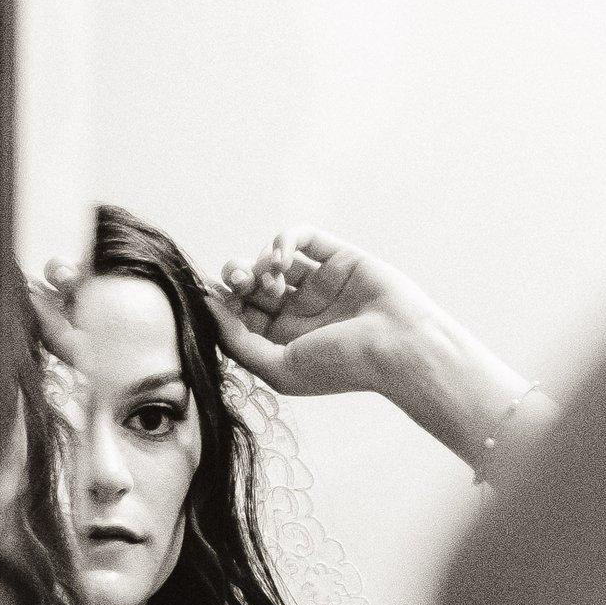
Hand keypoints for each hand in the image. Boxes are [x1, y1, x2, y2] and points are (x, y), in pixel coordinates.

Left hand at [209, 228, 427, 401]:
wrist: (399, 347)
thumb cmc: (344, 367)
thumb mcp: (279, 367)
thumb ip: (237, 341)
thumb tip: (206, 307)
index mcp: (286, 342)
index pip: (242, 315)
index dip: (223, 302)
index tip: (210, 295)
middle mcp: (301, 312)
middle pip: (253, 285)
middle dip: (237, 277)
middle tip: (238, 280)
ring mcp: (319, 283)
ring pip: (272, 259)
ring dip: (260, 261)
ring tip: (270, 276)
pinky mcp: (338, 258)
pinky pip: (300, 237)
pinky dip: (282, 240)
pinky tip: (282, 259)